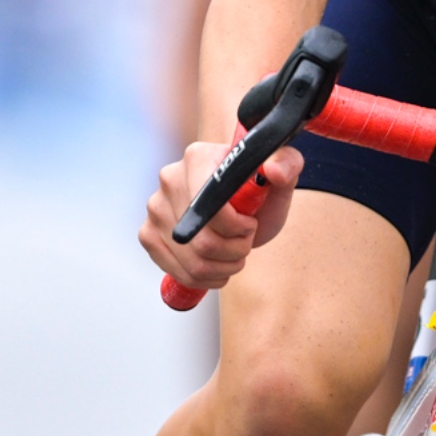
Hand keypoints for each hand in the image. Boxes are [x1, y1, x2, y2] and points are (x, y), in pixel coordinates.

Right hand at [137, 138, 303, 292]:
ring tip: (234, 256)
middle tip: (245, 242)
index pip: (212, 207)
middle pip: (202, 241)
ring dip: (222, 268)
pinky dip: (201, 278)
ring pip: (191, 261)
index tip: (251, 224)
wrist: (239, 205)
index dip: (237, 228)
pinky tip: (216, 267)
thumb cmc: (258, 190)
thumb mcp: (281, 174)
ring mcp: (155, 207)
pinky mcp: (148, 233)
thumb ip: (287, 164)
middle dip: (234, 252)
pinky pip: (174, 270)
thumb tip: (273, 169)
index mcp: (197, 156)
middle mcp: (169, 178)